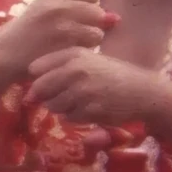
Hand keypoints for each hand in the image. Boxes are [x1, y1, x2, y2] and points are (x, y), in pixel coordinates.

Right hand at [0, 0, 115, 83]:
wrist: (5, 54)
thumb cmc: (28, 32)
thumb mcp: (46, 11)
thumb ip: (80, 10)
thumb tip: (116, 18)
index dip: (88, 6)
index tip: (77, 17)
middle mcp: (58, 6)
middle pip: (97, 11)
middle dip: (92, 24)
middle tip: (75, 34)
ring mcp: (61, 26)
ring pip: (97, 31)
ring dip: (90, 40)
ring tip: (72, 44)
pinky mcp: (64, 46)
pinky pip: (90, 46)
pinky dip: (84, 51)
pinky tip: (70, 52)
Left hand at [26, 47, 171, 125]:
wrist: (142, 91)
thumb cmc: (111, 74)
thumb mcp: (87, 61)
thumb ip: (59, 68)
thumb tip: (29, 92)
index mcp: (73, 54)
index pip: (36, 67)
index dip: (38, 77)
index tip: (50, 81)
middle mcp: (76, 70)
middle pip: (40, 88)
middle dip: (46, 95)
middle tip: (65, 95)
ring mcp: (83, 90)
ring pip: (52, 105)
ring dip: (61, 108)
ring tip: (80, 101)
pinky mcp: (90, 109)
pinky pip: (68, 117)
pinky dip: (75, 117)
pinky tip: (89, 109)